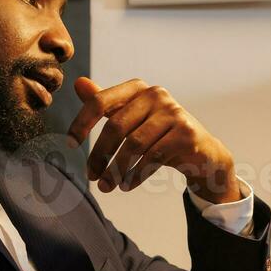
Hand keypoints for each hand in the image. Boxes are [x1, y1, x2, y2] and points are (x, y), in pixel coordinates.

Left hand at [66, 76, 239, 202]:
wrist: (201, 152)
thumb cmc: (160, 134)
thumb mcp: (131, 118)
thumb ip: (106, 103)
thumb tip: (78, 83)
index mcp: (138, 88)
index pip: (101, 102)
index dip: (82, 123)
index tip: (69, 144)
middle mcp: (156, 94)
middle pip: (116, 126)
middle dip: (100, 155)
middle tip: (91, 177)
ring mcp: (173, 112)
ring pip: (134, 144)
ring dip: (117, 170)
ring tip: (108, 187)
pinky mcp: (186, 133)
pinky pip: (153, 157)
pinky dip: (136, 174)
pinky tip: (127, 185)